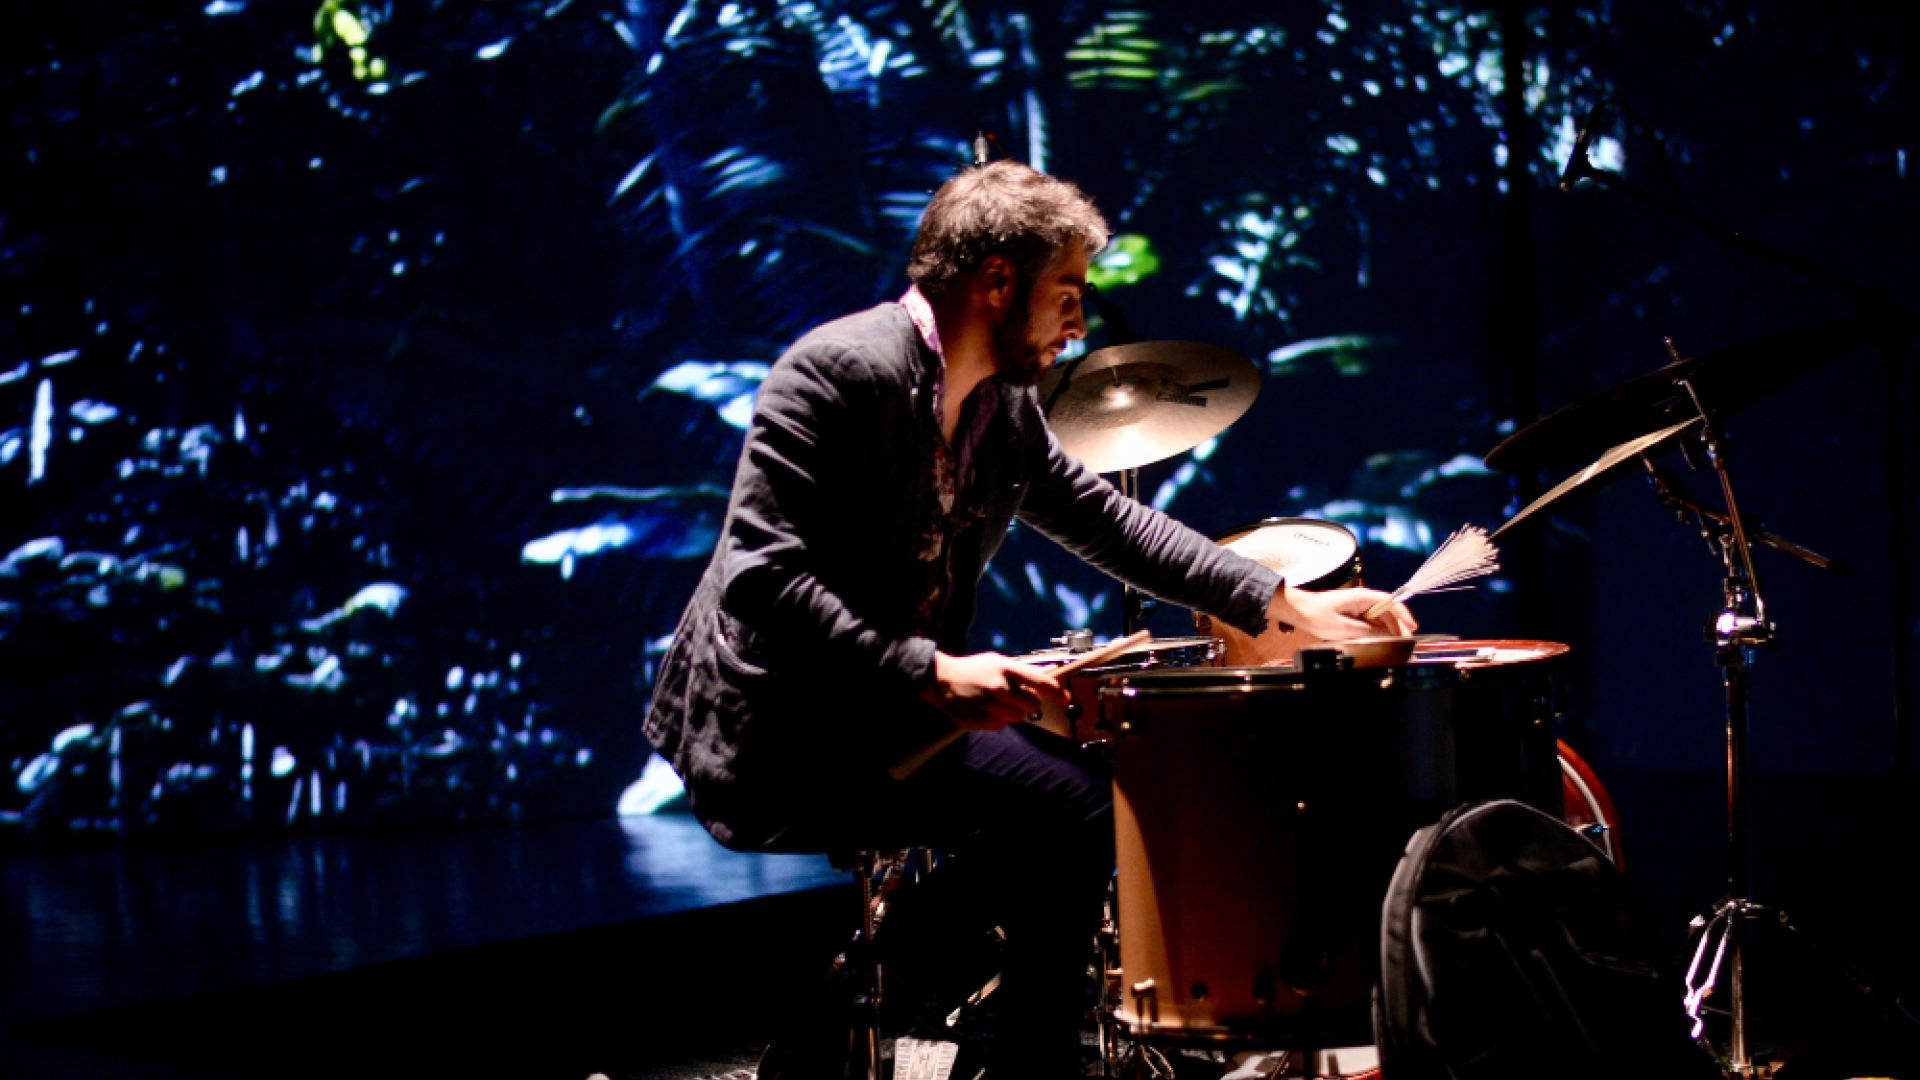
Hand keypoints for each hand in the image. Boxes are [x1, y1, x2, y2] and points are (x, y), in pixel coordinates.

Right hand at [918, 651, 1067, 730]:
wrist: (941, 680)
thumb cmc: (973, 669)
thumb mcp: (998, 662)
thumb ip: (1023, 670)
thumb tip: (1050, 672)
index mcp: (1006, 669)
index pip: (1041, 681)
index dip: (1057, 692)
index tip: (1064, 698)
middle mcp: (1000, 687)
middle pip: (1033, 704)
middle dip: (1029, 703)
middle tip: (1017, 697)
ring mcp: (991, 705)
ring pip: (1019, 717)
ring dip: (1013, 711)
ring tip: (997, 702)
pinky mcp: (983, 720)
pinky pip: (1003, 724)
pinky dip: (999, 718)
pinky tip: (986, 708)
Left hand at [1268, 584, 1417, 640]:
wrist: (1299, 610)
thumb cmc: (1316, 615)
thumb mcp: (1342, 627)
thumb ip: (1366, 631)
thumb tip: (1385, 635)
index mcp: (1362, 597)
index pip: (1390, 602)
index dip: (1403, 614)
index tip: (1412, 626)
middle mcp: (1363, 600)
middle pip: (1388, 612)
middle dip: (1398, 626)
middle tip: (1406, 642)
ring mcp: (1358, 606)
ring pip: (1380, 618)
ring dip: (1389, 629)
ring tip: (1397, 643)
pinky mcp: (1353, 613)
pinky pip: (1371, 621)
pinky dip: (1378, 630)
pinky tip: (1382, 640)